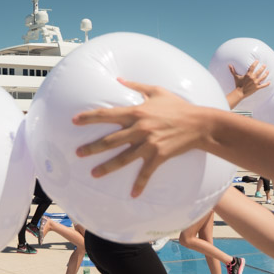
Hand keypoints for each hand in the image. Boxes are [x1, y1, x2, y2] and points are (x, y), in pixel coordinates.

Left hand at [74, 78, 208, 196]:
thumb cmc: (178, 106)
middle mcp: (139, 128)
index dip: (89, 117)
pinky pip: (146, 173)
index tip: (74, 121)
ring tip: (93, 174)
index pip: (107, 115)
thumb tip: (118, 79)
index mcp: (136, 112)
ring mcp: (149, 144)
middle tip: (78, 153)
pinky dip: (140, 184)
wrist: (199, 124)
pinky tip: (133, 194)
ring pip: (123, 158)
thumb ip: (135, 86)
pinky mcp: (159, 156)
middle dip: (92, 147)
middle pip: (110, 140)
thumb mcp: (156, 91)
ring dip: (107, 167)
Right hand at [229, 61, 270, 98]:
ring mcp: (255, 83)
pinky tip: (269, 82)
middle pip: (259, 71)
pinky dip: (267, 84)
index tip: (257, 61)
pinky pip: (263, 86)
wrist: (239, 93)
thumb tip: (229, 65)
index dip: (255, 63)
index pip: (252, 67)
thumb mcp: (236, 77)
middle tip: (265, 65)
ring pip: (262, 77)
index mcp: (248, 75)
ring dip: (266, 74)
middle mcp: (252, 78)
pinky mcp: (257, 88)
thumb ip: (233, 70)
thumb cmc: (238, 85)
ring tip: (268, 71)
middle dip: (262, 67)